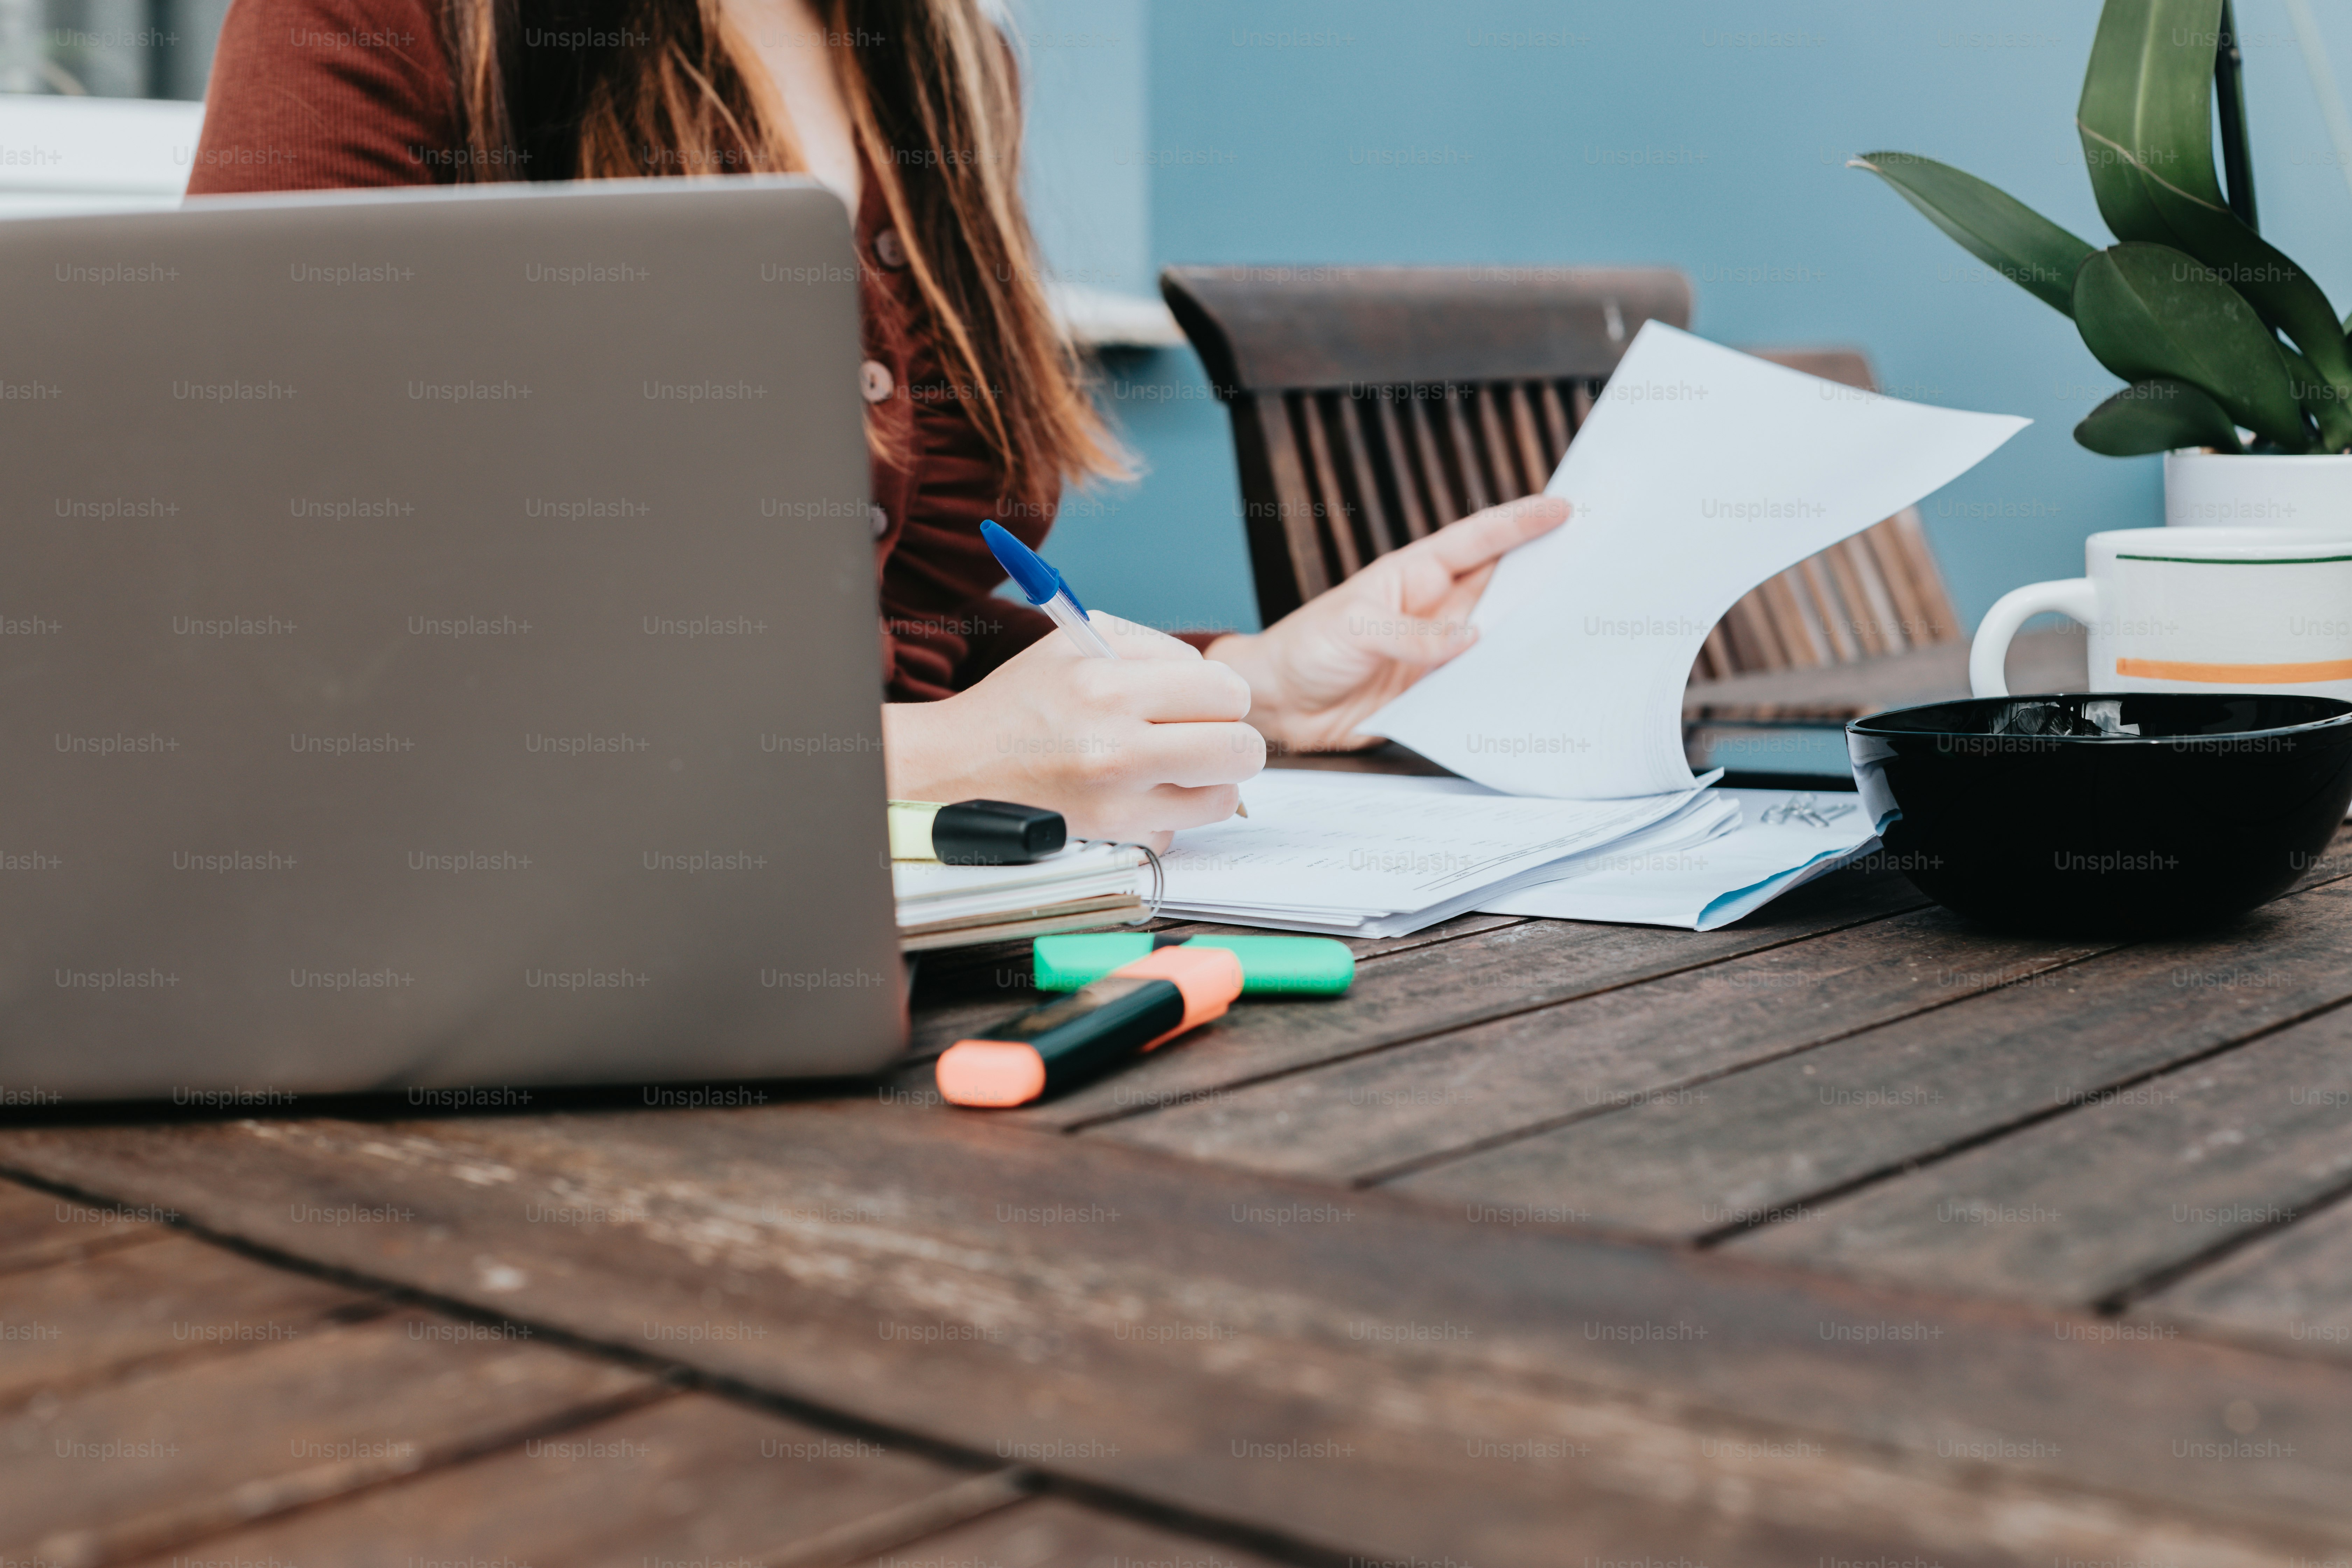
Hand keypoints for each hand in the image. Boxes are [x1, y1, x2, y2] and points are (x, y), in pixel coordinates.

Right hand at [882, 613, 1262, 850]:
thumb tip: (1216, 682)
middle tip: (1204, 735)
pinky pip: (1178, 830)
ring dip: (1206, 782)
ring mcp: (1116, 804)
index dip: (1223, 695)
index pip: (1227, 692)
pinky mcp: (1111, 841)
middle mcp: (1115, 749)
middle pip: (1240, 750)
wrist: (956, 768)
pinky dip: (1165, 813)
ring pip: (1221, 799)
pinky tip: (1130, 793)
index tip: (1203, 699)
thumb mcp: (1078, 644)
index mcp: (1108, 686)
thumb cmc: (1022, 702)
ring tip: (1169, 765)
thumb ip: (1154, 650)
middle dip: (1231, 740)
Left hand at [1206, 495, 1570, 751]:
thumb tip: (1471, 640)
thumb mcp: (1354, 629)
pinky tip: (1538, 682)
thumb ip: (1412, 636)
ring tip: (1583, 623)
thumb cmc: (1305, 649)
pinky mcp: (1437, 689)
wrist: (1278, 704)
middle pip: (1503, 584)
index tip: (1564, 507)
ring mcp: (1440, 649)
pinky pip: (1482, 681)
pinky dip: (1508, 681)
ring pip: (1501, 634)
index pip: (1478, 540)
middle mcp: (1436, 609)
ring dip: (1534, 630)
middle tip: (1598, 560)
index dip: (1521, 522)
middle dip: (1546, 571)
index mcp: (1416, 576)